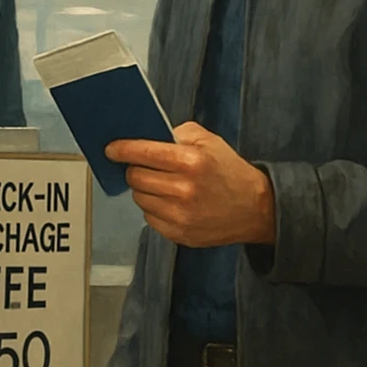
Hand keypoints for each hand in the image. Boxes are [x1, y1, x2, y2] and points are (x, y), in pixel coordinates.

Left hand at [108, 121, 275, 246]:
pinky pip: (149, 217)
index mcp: (191, 161)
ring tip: (161, 184)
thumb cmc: (229, 171)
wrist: (255, 208)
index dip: (121, 150)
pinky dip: (154, 208)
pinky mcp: (179, 234)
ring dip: (144, 189)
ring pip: (139, 198)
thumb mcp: (209, 141)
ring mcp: (180, 215)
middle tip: (143, 166)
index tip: (111, 150)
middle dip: (135, 169)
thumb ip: (177, 133)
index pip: (142, 153)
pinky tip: (170, 201)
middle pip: (136, 177)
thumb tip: (145, 135)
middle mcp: (184, 189)